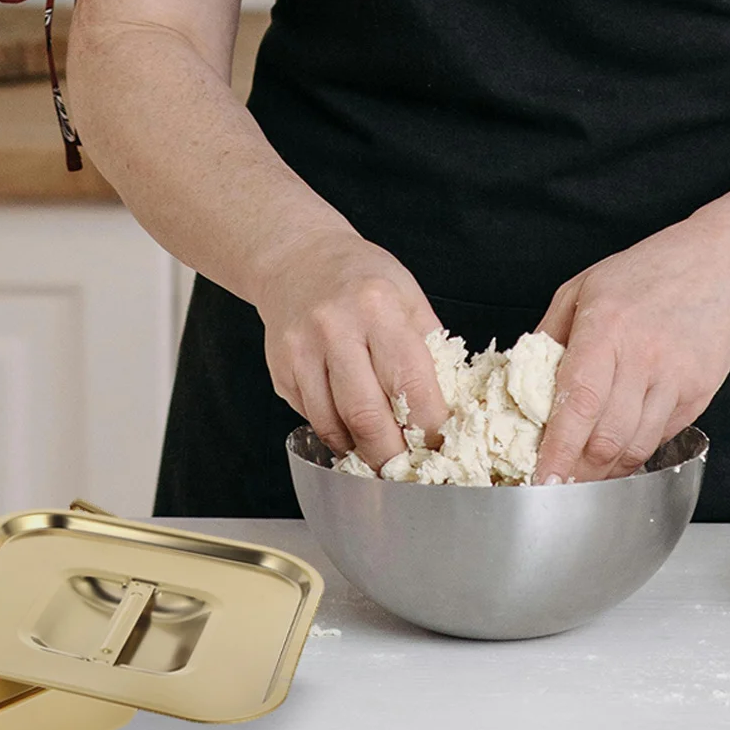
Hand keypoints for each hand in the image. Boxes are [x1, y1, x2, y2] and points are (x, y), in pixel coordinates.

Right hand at [255, 229, 447, 469]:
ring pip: (332, 426)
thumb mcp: (409, 298)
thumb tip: (450, 412)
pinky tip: (351, 427)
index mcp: (378, 307)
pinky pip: (311, 417)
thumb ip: (429, 350)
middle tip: (410, 470)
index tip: (443, 446)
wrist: (298, 258)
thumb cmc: (362, 279)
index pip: (410, 384)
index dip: (430, 427)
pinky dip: (335, 432)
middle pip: (366, 416)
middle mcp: (334, 328)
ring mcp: (300, 350)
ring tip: (382, 456)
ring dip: (361, 451)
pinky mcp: (279, 368)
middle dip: (392, 456)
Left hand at [533, 217, 729, 484]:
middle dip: (578, 471)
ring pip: (635, 447)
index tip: (542, 479)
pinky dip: (634, 454)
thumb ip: (550, 335)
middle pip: (606, 437)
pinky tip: (617, 453)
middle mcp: (642, 358)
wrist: (719, 268)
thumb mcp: (582, 289)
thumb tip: (521, 378)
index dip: (558, 449)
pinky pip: (660, 439)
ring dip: (606, 471)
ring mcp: (674, 379)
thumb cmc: (646, 273)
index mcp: (606, 329)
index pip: (578, 403)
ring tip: (583, 475)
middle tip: (556, 484)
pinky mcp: (698, 395)